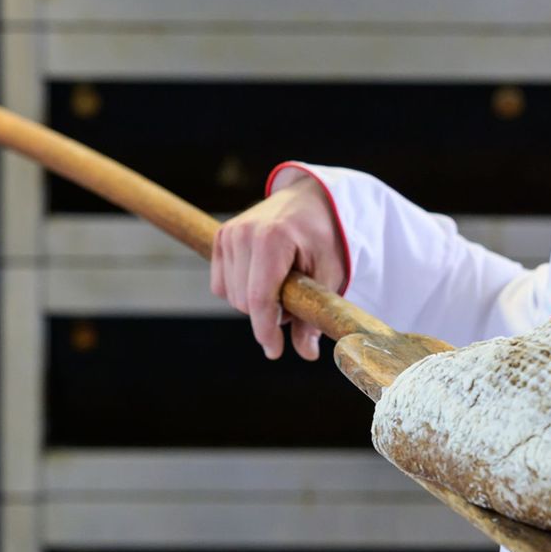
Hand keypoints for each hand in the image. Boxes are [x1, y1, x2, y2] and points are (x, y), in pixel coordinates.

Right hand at [210, 175, 345, 359]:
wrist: (310, 198)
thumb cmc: (325, 236)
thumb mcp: (329, 273)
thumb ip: (314, 312)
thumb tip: (307, 354)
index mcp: (273, 239)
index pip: (258, 298)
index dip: (266, 330)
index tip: (275, 351)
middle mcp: (244, 234)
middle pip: (243, 302)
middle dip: (268, 313)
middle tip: (295, 300)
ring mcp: (229, 234)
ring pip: (231, 296)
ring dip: (255, 302)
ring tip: (282, 285)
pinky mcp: (221, 237)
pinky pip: (221, 284)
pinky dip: (240, 290)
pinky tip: (262, 278)